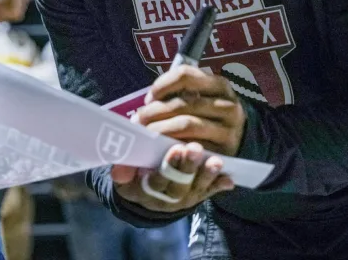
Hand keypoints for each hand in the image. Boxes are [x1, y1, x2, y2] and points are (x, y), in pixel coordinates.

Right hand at [112, 142, 233, 212]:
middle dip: (188, 167)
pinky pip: (209, 192)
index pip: (158, 182)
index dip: (168, 167)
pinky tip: (229, 179)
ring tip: (216, 161)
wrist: (147, 195)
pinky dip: (219, 185)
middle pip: (180, 185)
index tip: (175, 148)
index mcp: (148, 192)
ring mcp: (186, 197)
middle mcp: (168, 198)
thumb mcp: (123, 178)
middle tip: (195, 148)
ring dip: (207, 175)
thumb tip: (119, 167)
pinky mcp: (198, 194)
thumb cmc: (135, 177)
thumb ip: (121, 173)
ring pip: (197, 188)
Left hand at [139, 65, 245, 156]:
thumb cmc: (208, 114)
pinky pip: (193, 146)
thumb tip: (148, 100)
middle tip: (139, 120)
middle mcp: (228, 105)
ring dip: (161, 129)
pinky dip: (174, 146)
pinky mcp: (224, 151)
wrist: (236, 139)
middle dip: (155, 111)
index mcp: (220, 85)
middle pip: (183, 103)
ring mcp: (229, 129)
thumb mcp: (202, 96)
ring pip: (187, 124)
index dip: (162, 85)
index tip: (149, 98)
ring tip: (147, 134)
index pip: (185, 75)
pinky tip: (162, 147)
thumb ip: (180, 91)